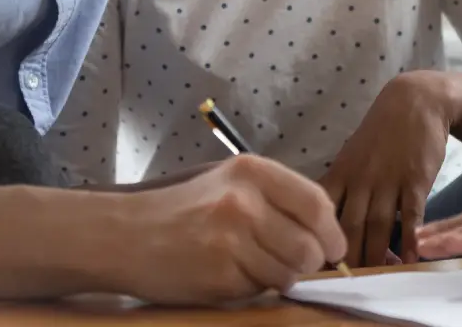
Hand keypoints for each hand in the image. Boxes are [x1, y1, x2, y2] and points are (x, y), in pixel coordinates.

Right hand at [123, 154, 346, 304]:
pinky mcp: (220, 276)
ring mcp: (232, 240)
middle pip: (310, 246)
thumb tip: (326, 233)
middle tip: (291, 262)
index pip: (316, 203)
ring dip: (280, 277)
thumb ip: (277, 199)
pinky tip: (229, 272)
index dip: (331, 232)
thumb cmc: (186, 208)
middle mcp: (244, 201)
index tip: (333, 248)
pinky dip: (252, 288)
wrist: (128, 234)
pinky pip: (260, 290)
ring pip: (289, 274)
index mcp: (252, 171)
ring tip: (252, 264)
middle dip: (308, 261)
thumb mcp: (231, 183)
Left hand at [319, 72, 451, 267]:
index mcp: (341, 172)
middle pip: (348, 225)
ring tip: (375, 281)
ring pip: (377, 225)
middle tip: (343, 284)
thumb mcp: (352, 154)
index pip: (320, 209)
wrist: (414, 101)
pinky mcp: (415, 179)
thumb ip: (341, 185)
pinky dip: (410, 239)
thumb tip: (323, 217)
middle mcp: (360, 178)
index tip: (312, 261)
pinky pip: (411, 215)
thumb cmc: (381, 132)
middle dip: (345, 257)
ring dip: (376, 256)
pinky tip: (410, 260)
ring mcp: (388, 179)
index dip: (316, 235)